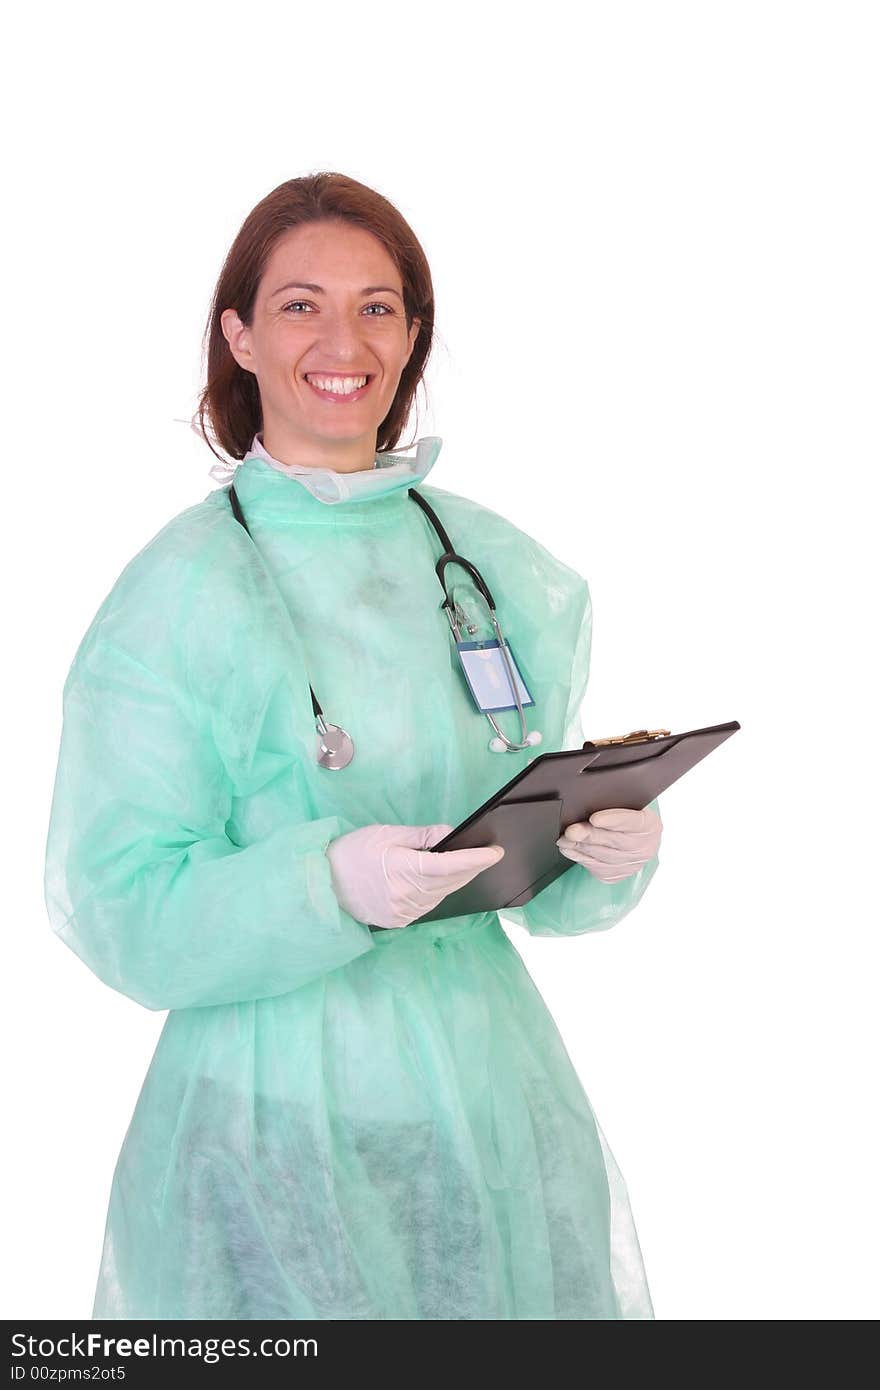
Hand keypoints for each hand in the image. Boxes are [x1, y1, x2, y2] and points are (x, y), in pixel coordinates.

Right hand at [325, 823, 504, 929]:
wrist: (323, 883)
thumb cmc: (352, 852)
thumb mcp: (386, 834)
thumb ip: (422, 836)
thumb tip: (449, 834)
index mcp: (403, 869)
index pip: (450, 865)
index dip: (476, 859)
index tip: (495, 852)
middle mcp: (406, 895)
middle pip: (451, 881)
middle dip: (472, 868)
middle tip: (487, 855)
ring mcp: (404, 911)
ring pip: (442, 895)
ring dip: (457, 880)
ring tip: (467, 865)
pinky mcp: (399, 920)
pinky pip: (429, 904)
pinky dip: (439, 891)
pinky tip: (442, 880)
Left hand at [555, 807, 661, 883]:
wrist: (636, 838)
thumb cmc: (627, 815)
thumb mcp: (627, 804)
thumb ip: (612, 802)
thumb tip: (588, 798)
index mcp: (650, 825)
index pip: (632, 821)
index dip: (613, 820)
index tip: (594, 818)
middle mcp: (644, 847)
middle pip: (614, 841)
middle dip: (589, 836)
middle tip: (571, 831)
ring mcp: (631, 864)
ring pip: (602, 857)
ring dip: (580, 847)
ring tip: (564, 839)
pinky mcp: (616, 875)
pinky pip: (595, 867)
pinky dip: (579, 857)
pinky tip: (569, 849)